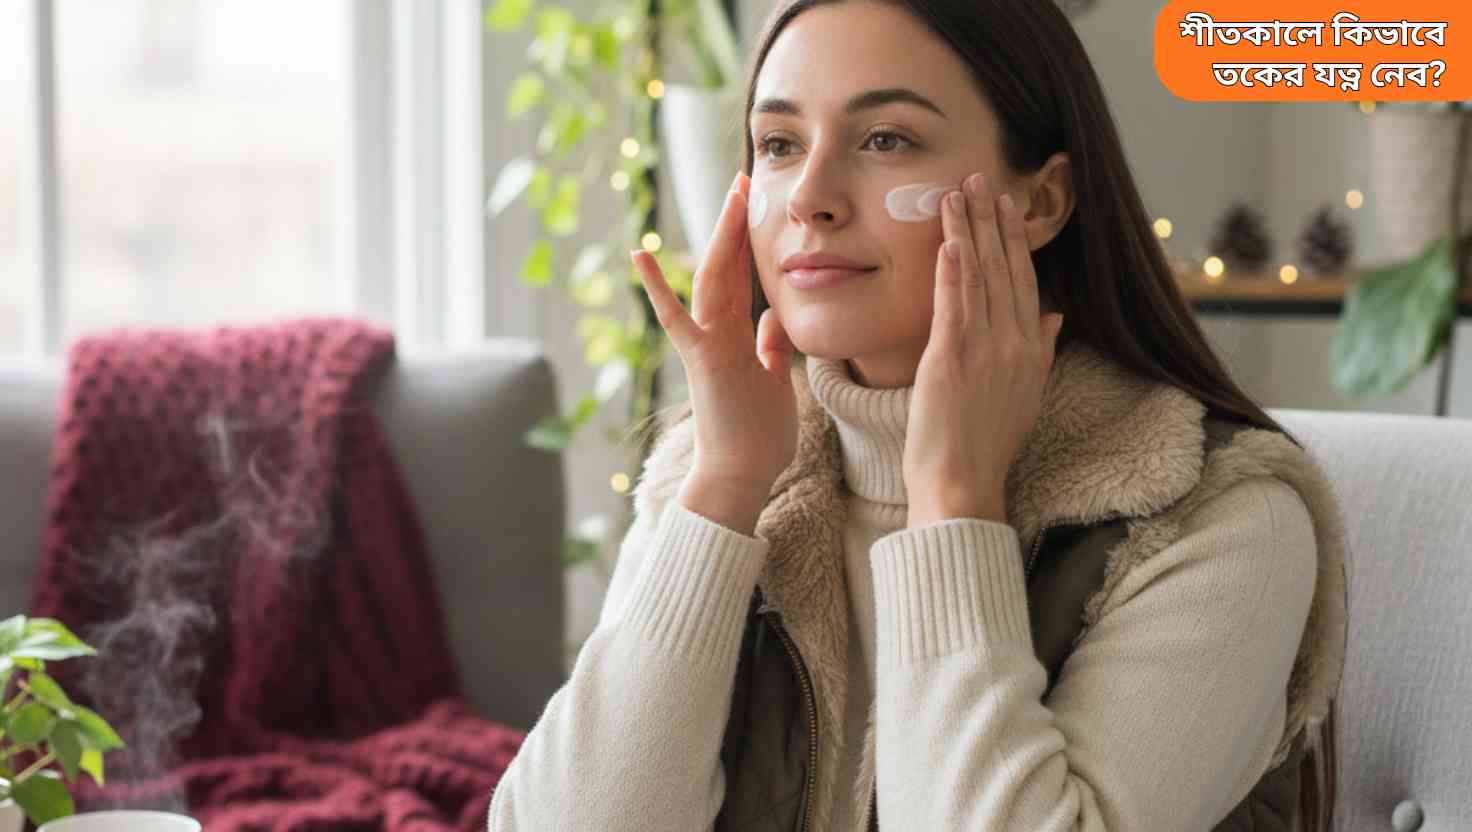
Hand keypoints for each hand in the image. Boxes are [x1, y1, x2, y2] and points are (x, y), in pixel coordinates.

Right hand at [631, 171, 798, 499]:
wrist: (741, 476)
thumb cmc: (758, 437)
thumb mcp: (775, 382)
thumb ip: (770, 348)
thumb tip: (772, 317)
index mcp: (736, 337)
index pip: (743, 278)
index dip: (749, 240)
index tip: (756, 204)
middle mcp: (716, 333)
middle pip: (726, 266)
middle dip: (736, 222)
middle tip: (745, 178)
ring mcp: (706, 343)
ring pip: (711, 278)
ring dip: (721, 235)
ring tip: (730, 193)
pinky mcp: (702, 359)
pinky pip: (676, 319)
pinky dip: (657, 288)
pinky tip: (640, 254)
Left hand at [903, 173, 1064, 525]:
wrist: (964, 483)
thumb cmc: (986, 445)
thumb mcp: (1026, 395)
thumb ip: (1040, 350)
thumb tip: (1054, 315)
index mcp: (1032, 349)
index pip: (1024, 281)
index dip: (1015, 239)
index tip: (1007, 204)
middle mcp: (1014, 344)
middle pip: (1004, 269)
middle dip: (992, 220)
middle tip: (981, 179)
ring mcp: (985, 350)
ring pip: (979, 277)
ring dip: (968, 230)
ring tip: (958, 192)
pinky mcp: (952, 359)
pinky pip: (954, 304)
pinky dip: (953, 269)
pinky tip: (950, 238)